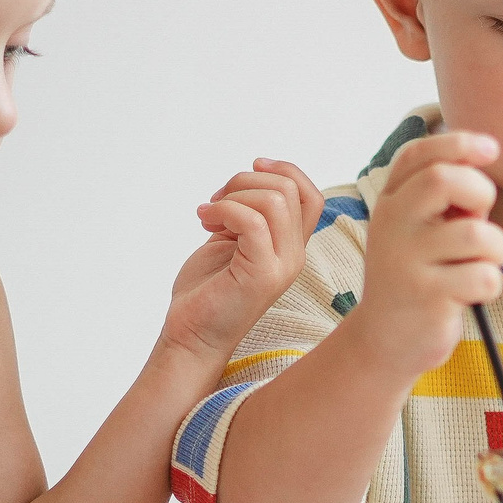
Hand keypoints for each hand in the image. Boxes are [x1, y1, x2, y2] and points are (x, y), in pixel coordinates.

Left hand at [163, 159, 324, 357]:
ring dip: (232, 196)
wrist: (191, 335)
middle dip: (244, 182)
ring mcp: (281, 266)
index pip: (311, 195)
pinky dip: (224, 210)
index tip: (252, 167)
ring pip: (274, 200)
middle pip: (289, 189)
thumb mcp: (233, 241)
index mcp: (290, 247)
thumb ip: (248, 214)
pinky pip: (253, 221)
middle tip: (215, 202)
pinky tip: (204, 222)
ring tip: (208, 214)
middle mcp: (294, 256)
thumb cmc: (208, 291)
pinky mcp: (262, 274)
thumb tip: (248, 178)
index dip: (286, 170)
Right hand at [348, 131, 502, 380]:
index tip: (491, 148)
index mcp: (390, 201)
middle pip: (443, 180)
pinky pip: (482, 277)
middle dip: (481, 192)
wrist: (385, 340)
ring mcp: (406, 261)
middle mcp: (392, 225)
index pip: (419, 155)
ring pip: (476, 234)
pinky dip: (490, 285)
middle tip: (480, 219)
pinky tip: (472, 295)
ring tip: (483, 263)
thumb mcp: (419, 230)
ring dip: (496, 248)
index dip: (458, 143)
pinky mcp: (426, 296)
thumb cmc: (417, 276)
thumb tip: (482, 161)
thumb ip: (445, 198)